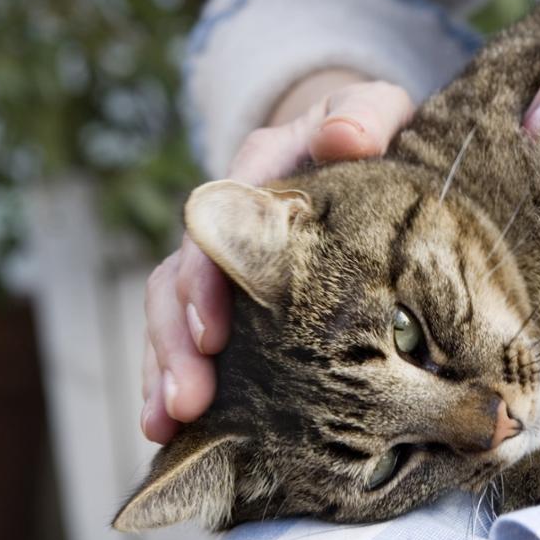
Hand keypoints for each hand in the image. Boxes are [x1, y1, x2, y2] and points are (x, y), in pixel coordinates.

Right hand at [141, 74, 412, 441]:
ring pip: (172, 317)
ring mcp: (222, 264)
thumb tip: (346, 136)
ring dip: (164, 371)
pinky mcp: (232, 301)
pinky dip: (174, 381)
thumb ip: (363, 114)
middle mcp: (224, 221)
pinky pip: (191, 342)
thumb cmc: (369, 128)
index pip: (214, 226)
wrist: (358, 141)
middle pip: (179, 280)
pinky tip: (169, 432)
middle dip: (176, 343)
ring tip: (165, 426)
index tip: (214, 332)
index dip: (208, 278)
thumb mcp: (375, 108)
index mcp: (256, 174)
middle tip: (186, 400)